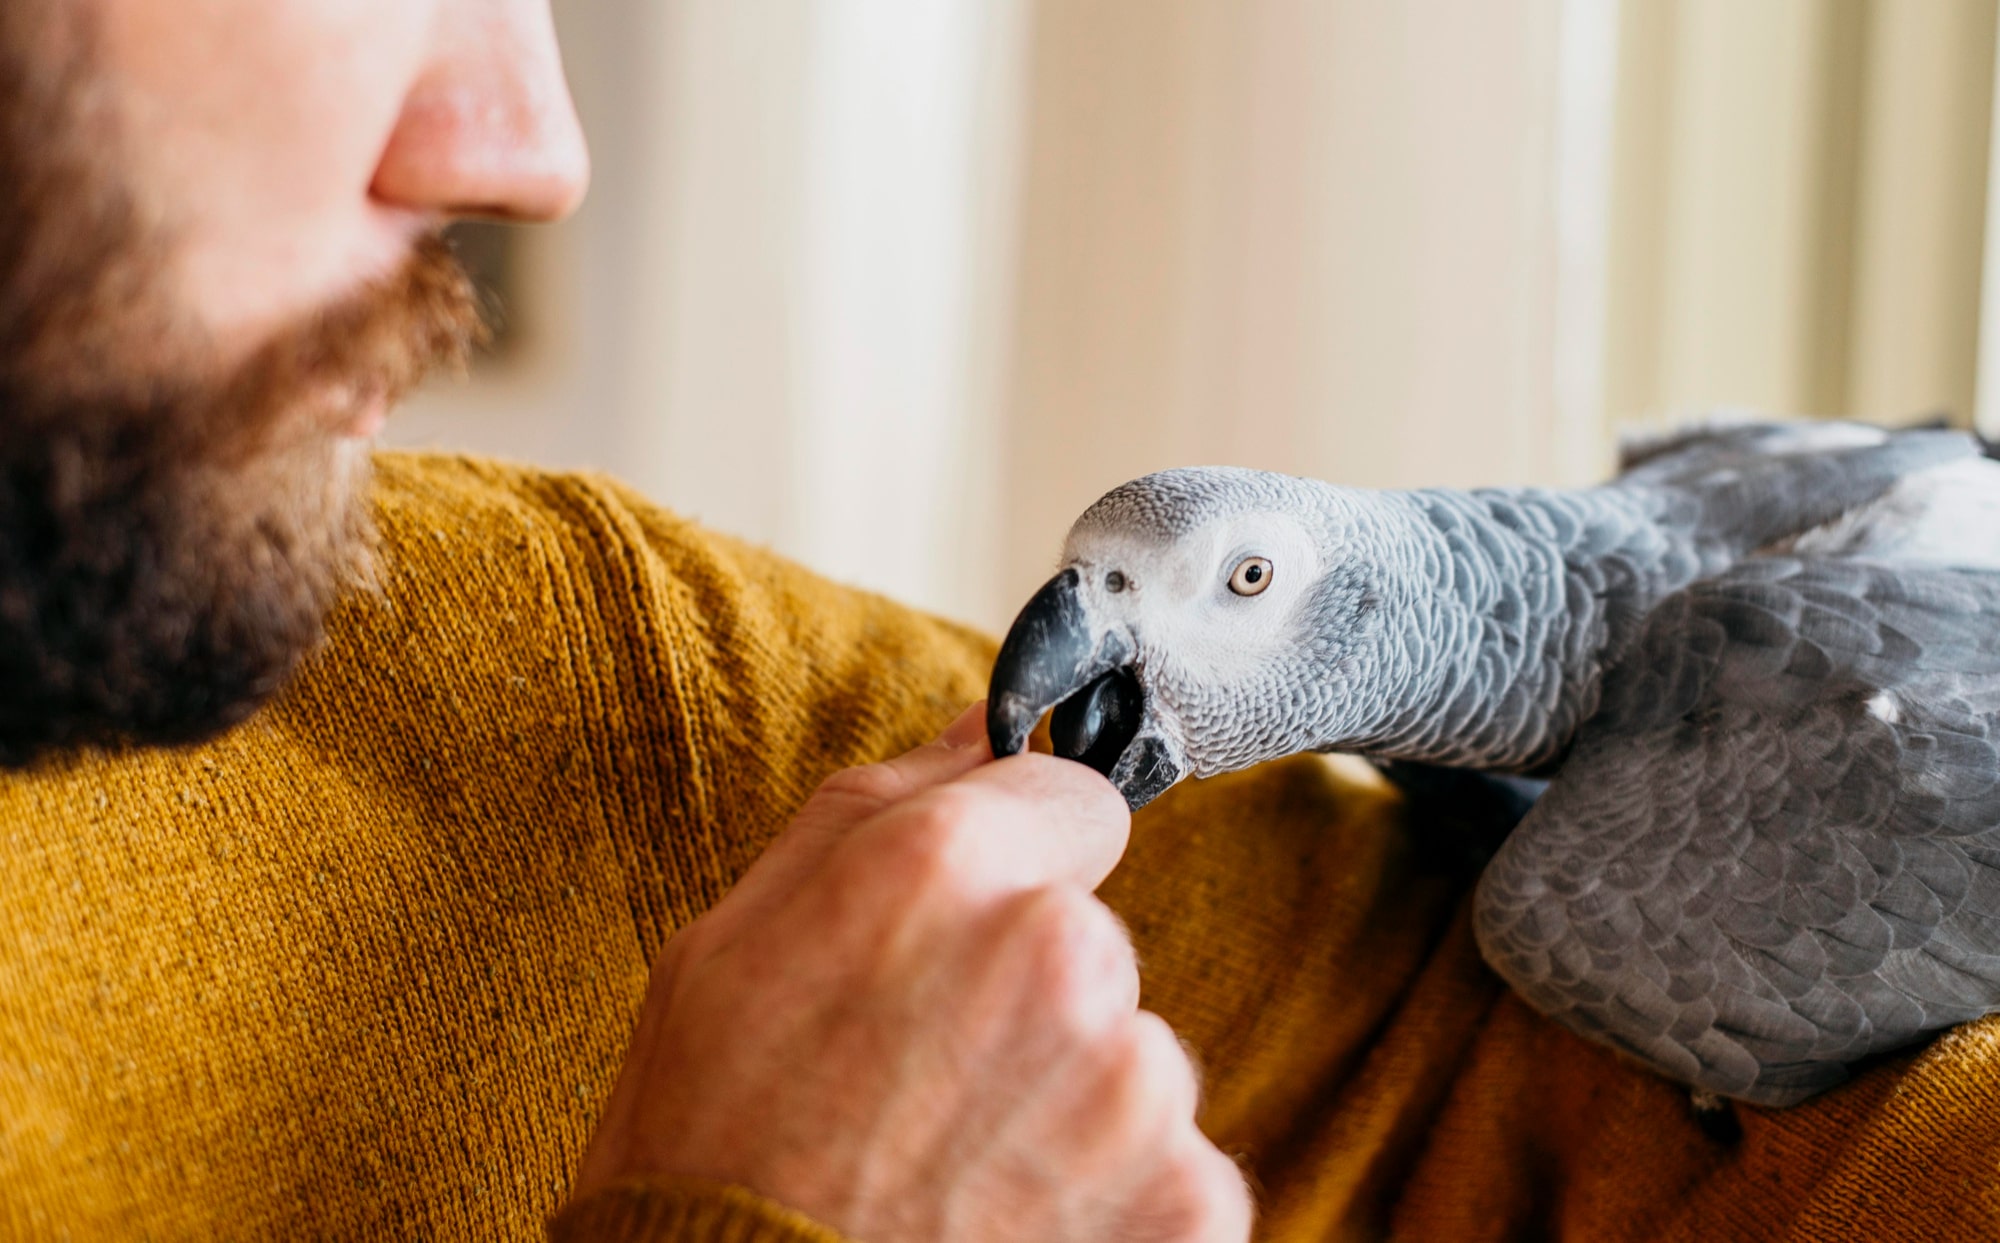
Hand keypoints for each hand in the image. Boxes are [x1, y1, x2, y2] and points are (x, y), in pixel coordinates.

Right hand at [570, 703, 1250, 1242]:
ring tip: (958, 1177)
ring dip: (1073, 1108)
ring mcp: (1134, 1087)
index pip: (1080, 800)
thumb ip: (882, 806)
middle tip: (924, 1091)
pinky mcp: (1189, 1203)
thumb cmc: (707, 1151)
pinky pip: (1173, 1168)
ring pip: (1133, 1059)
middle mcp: (1059, 953)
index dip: (1019, 869)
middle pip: (1094, 941)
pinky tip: (1009, 1231)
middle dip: (1031, 1000)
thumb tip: (990, 720)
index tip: (961, 943)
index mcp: (942, 865)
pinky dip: (1114, 1206)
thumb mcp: (732, 947)